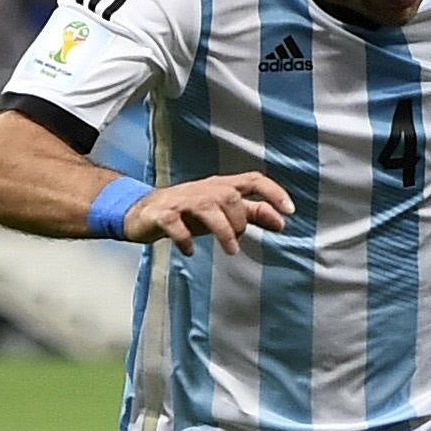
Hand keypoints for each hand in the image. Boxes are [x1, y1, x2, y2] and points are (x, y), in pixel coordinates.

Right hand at [126, 174, 293, 253]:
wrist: (141, 213)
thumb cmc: (189, 212)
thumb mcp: (224, 213)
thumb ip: (252, 214)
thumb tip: (281, 221)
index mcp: (221, 186)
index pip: (252, 180)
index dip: (273, 192)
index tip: (290, 211)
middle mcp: (203, 189)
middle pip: (230, 197)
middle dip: (240, 221)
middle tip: (237, 241)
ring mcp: (180, 200)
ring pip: (207, 207)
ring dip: (223, 230)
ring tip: (230, 250)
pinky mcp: (160, 213)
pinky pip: (175, 223)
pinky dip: (185, 239)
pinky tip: (189, 251)